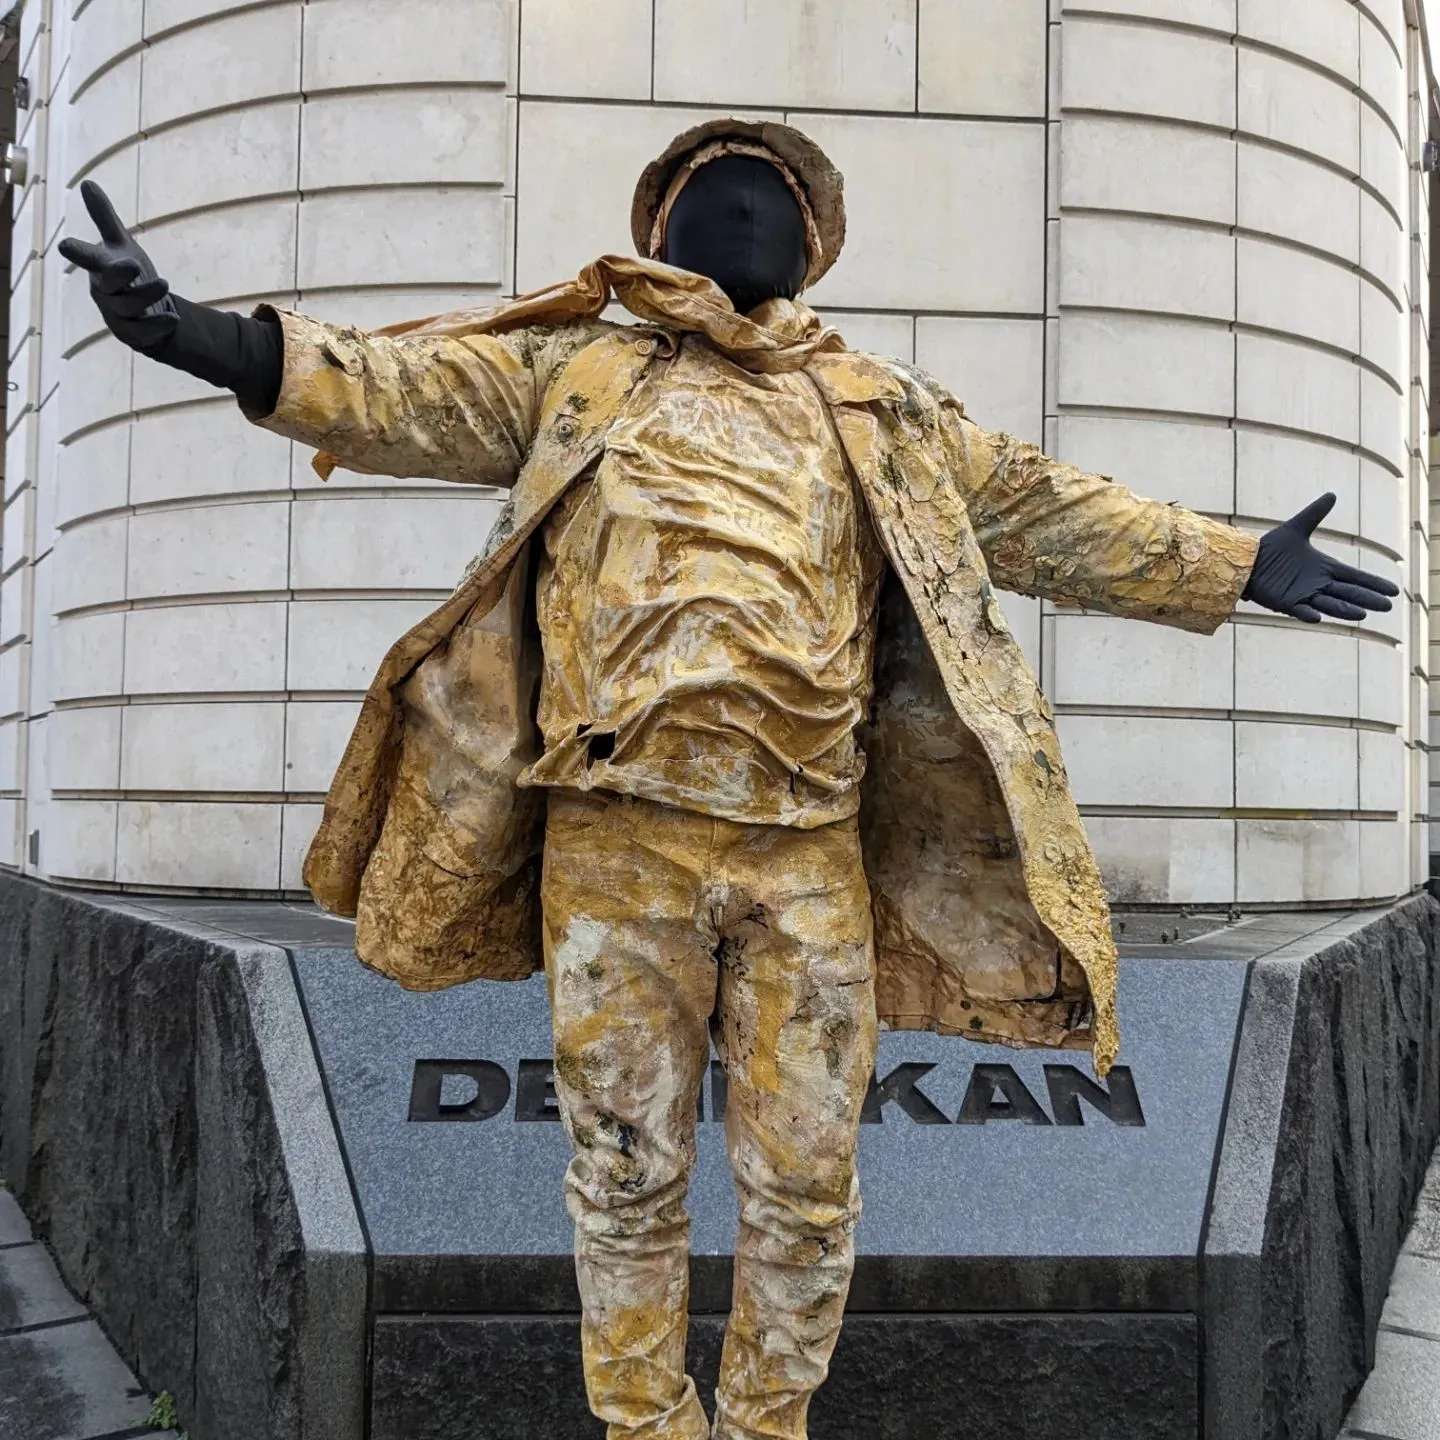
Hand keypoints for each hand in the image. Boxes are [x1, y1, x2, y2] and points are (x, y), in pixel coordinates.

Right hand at [58, 180, 177, 354]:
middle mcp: (105, 292)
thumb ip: (104, 217)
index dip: (76, 251)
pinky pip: (143, 333)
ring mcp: (118, 315)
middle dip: (119, 275)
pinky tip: (175, 318)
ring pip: (128, 308)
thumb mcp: (119, 243)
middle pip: (109, 284)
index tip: (64, 244)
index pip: (86, 258)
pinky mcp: (133, 334)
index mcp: (100, 268)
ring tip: (165, 283)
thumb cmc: (126, 272)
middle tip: (134, 264)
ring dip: (146, 296)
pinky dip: (158, 325)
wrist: (144, 311)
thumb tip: (86, 183)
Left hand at [1242, 493, 1398, 622]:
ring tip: (1363, 613)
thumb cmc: (1272, 548)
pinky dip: (1308, 613)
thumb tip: (1332, 495)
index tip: (1393, 591)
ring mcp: (1303, 595)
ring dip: (1345, 609)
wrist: (1247, 560)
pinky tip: (1318, 617)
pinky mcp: (1286, 603)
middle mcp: (1318, 584)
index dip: (1373, 583)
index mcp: (1324, 568)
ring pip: (1330, 604)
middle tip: (1387, 607)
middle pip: (1348, 592)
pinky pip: (1300, 610)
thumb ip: (1315, 513)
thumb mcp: (1296, 528)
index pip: (1355, 577)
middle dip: (1367, 599)